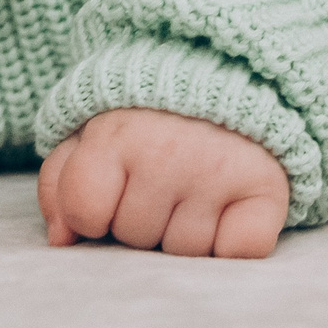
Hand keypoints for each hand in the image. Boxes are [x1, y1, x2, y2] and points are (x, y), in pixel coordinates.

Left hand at [37, 108, 288, 258]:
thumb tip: (63, 241)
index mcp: (117, 134)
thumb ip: (61, 184)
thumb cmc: (147, 116)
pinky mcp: (267, 189)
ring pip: (184, 253)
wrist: (227, 74)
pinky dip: (233, 244)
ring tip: (192, 188)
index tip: (112, 184)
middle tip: (159, 180)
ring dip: (184, 232)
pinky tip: (226, 208)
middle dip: (140, 219)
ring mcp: (220, 172)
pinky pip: (239, 253)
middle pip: (134, 237)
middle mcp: (169, 153)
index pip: (85, 213)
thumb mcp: (91, 134)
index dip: (93, 211)